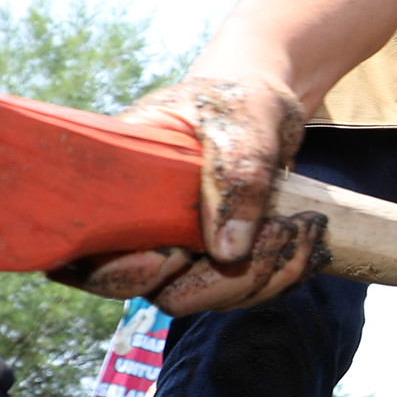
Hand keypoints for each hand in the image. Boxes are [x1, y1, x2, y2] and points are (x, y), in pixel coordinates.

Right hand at [49, 74, 329, 315]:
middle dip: (225, 280)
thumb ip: (237, 176)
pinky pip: (247, 291)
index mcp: (122, 187)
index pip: (88, 258)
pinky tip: (307, 233)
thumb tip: (227, 253)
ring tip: (303, 222)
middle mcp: (145, 227)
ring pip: (213, 298)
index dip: (122, 275)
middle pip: (163, 294)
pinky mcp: (223, 258)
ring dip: (267, 275)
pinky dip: (286, 273)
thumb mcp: (242, 120)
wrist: (265, 103)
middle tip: (277, 229)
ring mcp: (185, 248)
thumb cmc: (238, 98)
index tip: (173, 255)